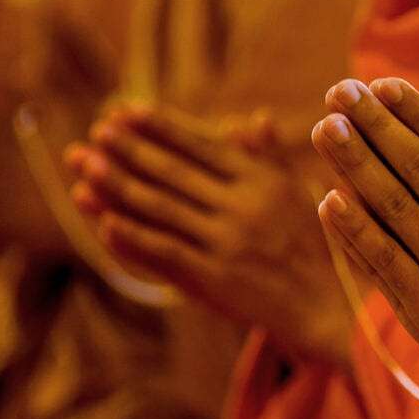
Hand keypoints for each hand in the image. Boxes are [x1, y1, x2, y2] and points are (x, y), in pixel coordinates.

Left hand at [67, 103, 354, 363]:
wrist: (332, 308)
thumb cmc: (320, 247)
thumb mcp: (302, 192)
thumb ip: (273, 156)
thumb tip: (253, 117)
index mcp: (264, 180)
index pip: (202, 145)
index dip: (162, 126)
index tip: (127, 109)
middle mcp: (244, 206)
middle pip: (174, 171)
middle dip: (130, 148)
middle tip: (96, 130)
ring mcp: (228, 242)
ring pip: (162, 207)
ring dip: (118, 184)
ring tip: (86, 164)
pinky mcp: (216, 279)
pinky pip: (165, 251)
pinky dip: (133, 236)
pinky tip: (103, 222)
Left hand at [310, 78, 418, 418]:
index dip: (414, 113)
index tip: (382, 85)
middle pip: (413, 166)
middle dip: (372, 124)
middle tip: (339, 90)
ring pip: (390, 206)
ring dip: (352, 163)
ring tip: (323, 129)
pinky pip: (382, 261)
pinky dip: (354, 229)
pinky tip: (329, 200)